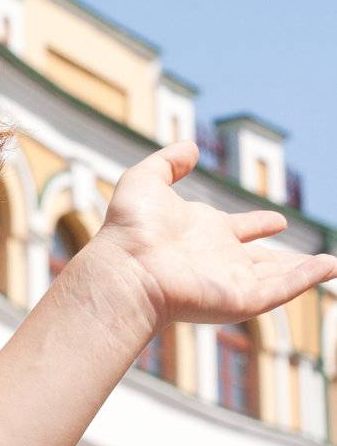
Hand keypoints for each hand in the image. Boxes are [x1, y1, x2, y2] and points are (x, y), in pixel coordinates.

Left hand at [90, 140, 336, 334]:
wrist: (129, 266)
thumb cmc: (131, 226)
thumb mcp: (148, 180)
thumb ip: (170, 162)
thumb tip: (191, 147)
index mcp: (203, 230)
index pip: (240, 228)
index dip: (260, 224)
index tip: (278, 220)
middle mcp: (222, 257)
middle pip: (263, 258)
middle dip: (288, 257)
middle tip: (316, 256)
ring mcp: (234, 279)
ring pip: (279, 276)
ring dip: (306, 271)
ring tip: (333, 265)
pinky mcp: (242, 298)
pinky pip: (282, 289)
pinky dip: (306, 279)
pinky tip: (328, 268)